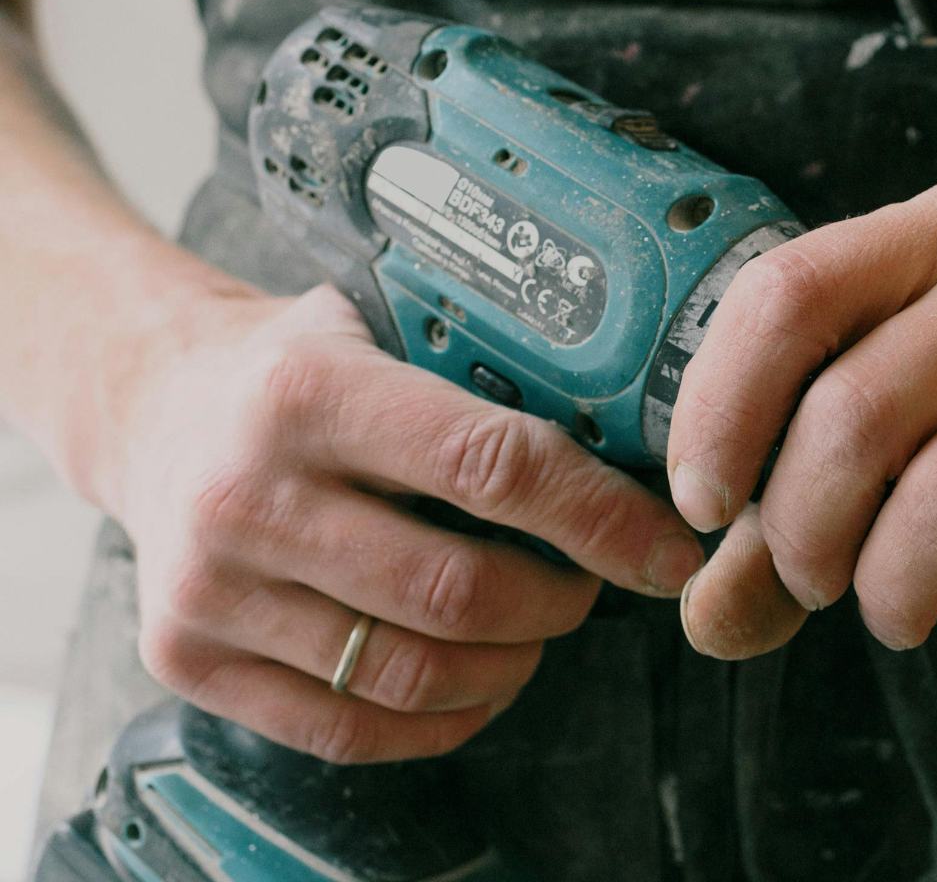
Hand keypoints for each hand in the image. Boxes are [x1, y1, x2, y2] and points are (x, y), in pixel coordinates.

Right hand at [106, 285, 700, 762]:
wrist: (153, 413)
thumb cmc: (296, 371)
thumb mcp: (375, 325)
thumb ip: (484, 370)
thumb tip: (641, 435)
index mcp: (308, 391)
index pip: (489, 466)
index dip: (598, 517)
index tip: (664, 548)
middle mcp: (247, 494)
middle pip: (458, 591)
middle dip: (564, 599)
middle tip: (596, 583)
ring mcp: (208, 589)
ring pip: (413, 673)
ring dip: (511, 663)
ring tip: (537, 627)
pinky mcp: (188, 660)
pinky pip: (350, 730)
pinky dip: (441, 721)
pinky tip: (477, 681)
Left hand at [671, 181, 936, 657]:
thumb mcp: (916, 419)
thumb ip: (798, 508)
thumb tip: (710, 615)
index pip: (788, 296)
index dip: (719, 412)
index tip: (707, 505)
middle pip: (855, 414)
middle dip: (803, 536)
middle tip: (814, 583)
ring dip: (895, 591)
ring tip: (899, 607)